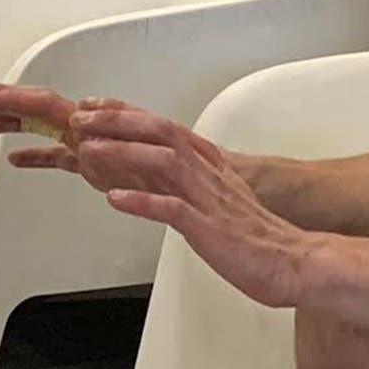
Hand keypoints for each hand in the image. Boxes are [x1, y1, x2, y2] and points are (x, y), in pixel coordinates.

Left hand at [0, 83, 320, 308]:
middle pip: (155, 130)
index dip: (118, 113)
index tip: (84, 106)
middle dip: (114, 119)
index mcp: (201, 162)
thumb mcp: (205, 201)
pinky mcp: (210, 227)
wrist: (292, 262)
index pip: (155, 125)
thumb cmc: (248, 236)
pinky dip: (143, 202)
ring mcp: (206, 197)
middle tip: (76, 117)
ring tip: (88, 147)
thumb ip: (173, 185)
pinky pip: (173, 210)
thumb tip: (138, 179)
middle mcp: (203, 171)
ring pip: (162, 160)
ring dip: (123, 150)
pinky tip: (117, 200)